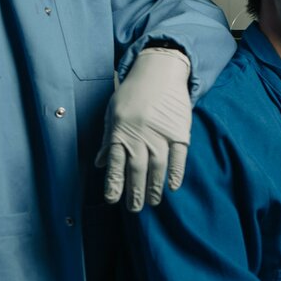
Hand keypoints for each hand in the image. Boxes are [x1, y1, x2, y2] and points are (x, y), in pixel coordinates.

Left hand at [99, 47, 192, 210]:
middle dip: (135, 192)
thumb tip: (101, 164)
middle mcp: (140, 134)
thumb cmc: (133, 93)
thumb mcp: (113, 113)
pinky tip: (172, 187)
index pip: (116, 163)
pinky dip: (176, 172)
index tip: (112, 200)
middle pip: (137, 169)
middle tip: (134, 209)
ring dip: (155, 186)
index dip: (114, 183)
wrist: (159, 71)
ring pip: (157, 166)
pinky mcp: (179, 131)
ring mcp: (161, 133)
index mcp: (121, 130)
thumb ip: (109, 139)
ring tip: (153, 202)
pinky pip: (179, 156)